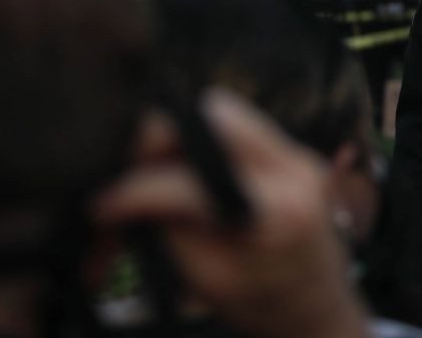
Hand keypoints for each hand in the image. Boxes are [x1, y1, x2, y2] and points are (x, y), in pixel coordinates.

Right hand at [93, 89, 368, 337]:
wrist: (321, 307)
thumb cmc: (262, 304)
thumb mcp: (207, 278)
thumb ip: (169, 228)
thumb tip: (124, 189)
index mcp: (276, 212)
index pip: (191, 181)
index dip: (136, 190)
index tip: (100, 206)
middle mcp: (295, 169)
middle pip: (214, 113)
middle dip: (162, 135)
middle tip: (129, 170)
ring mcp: (299, 154)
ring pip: (224, 112)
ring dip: (182, 136)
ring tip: (151, 173)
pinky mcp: (295, 151)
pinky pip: (238, 128)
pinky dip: (203, 143)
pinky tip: (179, 170)